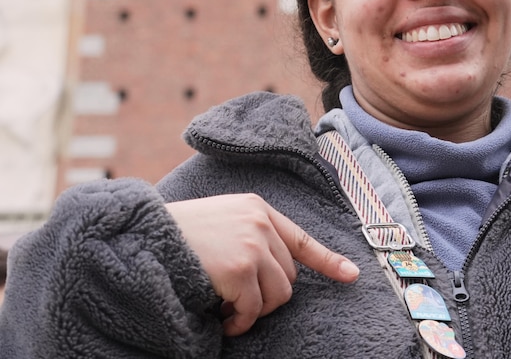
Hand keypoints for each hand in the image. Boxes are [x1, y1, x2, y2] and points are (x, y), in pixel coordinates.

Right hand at [165, 193, 359, 335]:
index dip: (328, 260)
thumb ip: (250, 238)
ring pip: (278, 296)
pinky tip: (221, 319)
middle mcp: (260, 222)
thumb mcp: (220, 223)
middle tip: (235, 303)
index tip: (351, 276)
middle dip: (266, 296)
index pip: (300, 238)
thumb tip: (274, 276)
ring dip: (254, 311)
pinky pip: (253, 309)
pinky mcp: (240, 268)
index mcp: (256, 208)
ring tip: (227, 310)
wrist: (139, 235)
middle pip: (289, 276)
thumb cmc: (175, 236)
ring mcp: (252, 244)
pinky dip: (239, 322)